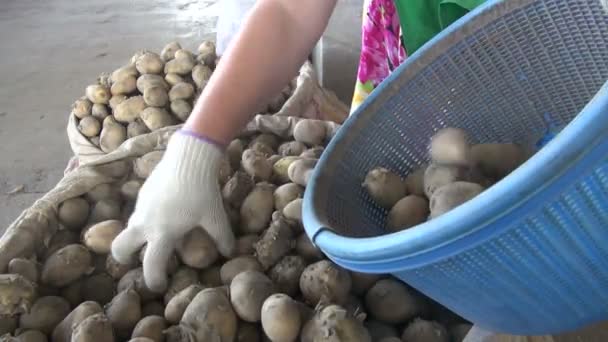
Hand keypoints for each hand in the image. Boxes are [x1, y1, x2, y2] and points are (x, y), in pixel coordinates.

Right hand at [111, 130, 234, 291]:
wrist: (188, 158)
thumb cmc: (203, 190)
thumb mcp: (216, 217)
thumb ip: (222, 238)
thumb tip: (229, 253)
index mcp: (162, 233)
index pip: (151, 265)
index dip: (154, 280)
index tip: (159, 286)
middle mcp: (145, 222)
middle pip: (120, 247)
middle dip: (123, 257)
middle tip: (134, 261)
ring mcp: (140, 206)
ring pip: (130, 227)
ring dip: (137, 236)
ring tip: (157, 235)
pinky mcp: (142, 192)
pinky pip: (139, 211)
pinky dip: (146, 218)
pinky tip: (165, 212)